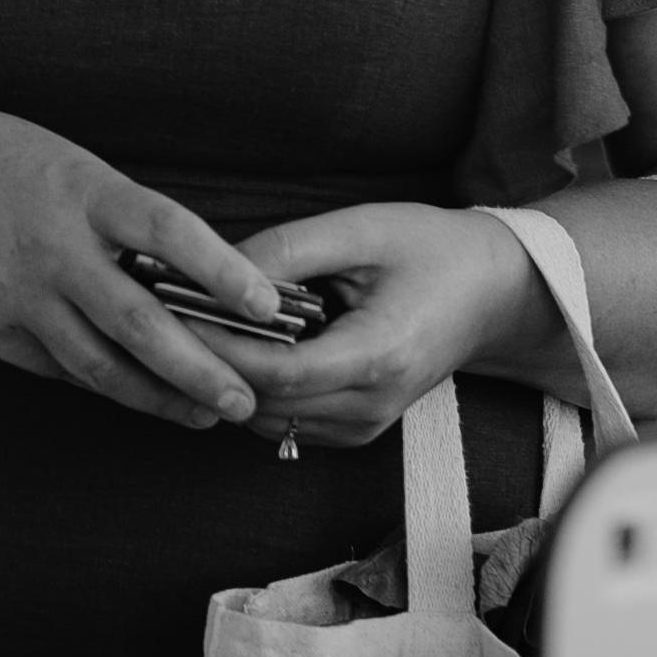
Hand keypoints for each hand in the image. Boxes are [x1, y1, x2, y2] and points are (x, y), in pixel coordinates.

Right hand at [0, 94, 286, 428]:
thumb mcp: (68, 168)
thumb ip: (121, 222)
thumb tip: (190, 287)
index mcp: (79, 190)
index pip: (167, 233)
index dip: (222, 271)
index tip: (267, 306)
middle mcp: (50, 246)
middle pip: (138, 324)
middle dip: (200, 371)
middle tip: (245, 400)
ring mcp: (15, 294)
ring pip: (101, 367)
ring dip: (159, 399)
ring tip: (204, 414)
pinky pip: (59, 367)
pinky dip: (103, 383)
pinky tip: (135, 392)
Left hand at [196, 203, 540, 448]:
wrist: (495, 292)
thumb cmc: (430, 251)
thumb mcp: (359, 229)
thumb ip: (287, 250)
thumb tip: (218, 268)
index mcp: (379, 355)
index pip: (278, 374)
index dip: (218, 347)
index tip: (172, 312)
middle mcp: (373, 404)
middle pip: (267, 405)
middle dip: (209, 364)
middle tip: (162, 318)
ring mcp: (368, 424)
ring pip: (271, 423)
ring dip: (227, 383)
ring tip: (188, 329)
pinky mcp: (359, 426)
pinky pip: (289, 424)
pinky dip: (253, 393)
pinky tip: (232, 348)